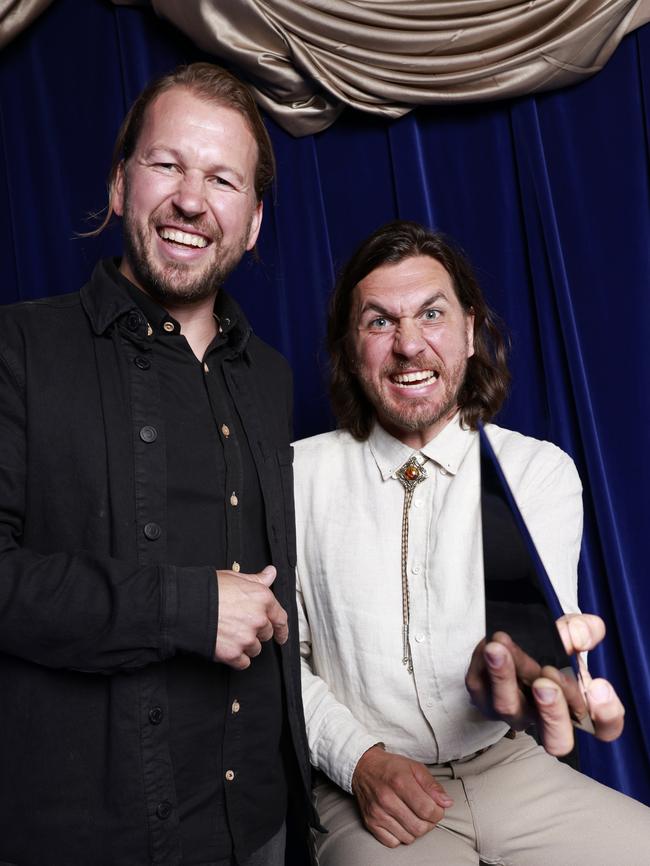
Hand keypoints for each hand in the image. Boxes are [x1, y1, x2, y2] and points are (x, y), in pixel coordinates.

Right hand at [214, 565, 287, 668]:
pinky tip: (227, 648)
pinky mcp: (234, 653)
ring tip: (230, 635)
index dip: (282, 629)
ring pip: (255, 649)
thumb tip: (270, 573)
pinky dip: (236, 658)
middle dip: (256, 633)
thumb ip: (257, 579)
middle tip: (240, 627)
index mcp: (262, 599)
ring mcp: (247, 638)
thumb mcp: (235, 577)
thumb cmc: (208, 590)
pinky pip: (243, 662)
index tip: (281, 636)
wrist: (187, 606)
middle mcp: (258, 619)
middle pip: (266, 634)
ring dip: (246, 646)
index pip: (280, 618)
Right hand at [351, 745, 452, 847]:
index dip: (438, 812)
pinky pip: (393, 842)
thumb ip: (432, 785)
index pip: (428, 810)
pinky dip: (400, 836)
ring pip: (408, 837)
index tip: (437, 808)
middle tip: (426, 813)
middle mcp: (387, 799)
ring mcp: (377, 813)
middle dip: (429, 823)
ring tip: (413, 816)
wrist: (363, 767)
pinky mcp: (370, 823)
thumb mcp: (415, 767)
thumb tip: (446, 802)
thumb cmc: (391, 767)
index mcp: (400, 782)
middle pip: (419, 827)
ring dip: (415, 830)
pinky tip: (400, 822)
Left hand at [465, 613, 624, 754]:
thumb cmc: (548, 648)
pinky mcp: (482, 696)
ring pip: (509, 707)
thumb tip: (580, 636)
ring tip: (499, 648)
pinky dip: (481, 662)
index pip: (604, 727)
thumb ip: (581, 630)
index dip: (607, 715)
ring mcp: (514, 711)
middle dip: (552, 712)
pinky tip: (486, 643)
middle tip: (545, 684)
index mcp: (578, 706)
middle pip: (557, 739)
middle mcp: (547, 718)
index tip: (598, 686)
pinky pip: (479, 684)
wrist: (512, 641)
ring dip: (505, 677)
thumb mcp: (569, 633)